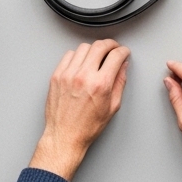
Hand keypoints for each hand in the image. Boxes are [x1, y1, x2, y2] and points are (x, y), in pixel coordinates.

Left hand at [29, 40, 130, 181]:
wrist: (64, 136)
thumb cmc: (87, 127)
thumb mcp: (112, 107)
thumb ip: (119, 82)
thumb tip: (123, 66)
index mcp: (100, 84)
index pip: (116, 56)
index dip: (123, 51)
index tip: (124, 52)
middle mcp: (84, 76)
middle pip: (100, 46)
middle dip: (110, 44)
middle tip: (113, 48)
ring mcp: (68, 74)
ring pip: (84, 47)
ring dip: (94, 49)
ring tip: (97, 56)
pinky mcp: (57, 76)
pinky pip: (69, 55)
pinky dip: (78, 55)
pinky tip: (82, 62)